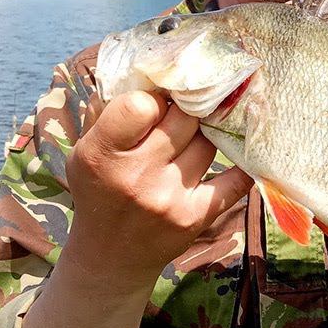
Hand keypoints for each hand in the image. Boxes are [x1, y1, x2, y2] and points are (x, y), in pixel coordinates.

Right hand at [64, 90, 252, 291]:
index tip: (155, 104)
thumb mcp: (86, 149)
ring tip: (196, 136)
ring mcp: (169, 197)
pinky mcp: (196, 217)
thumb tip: (147, 70)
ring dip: (205, 135)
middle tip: (186, 111)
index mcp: (101, 153)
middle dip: (186, 110)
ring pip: (208, 142)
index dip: (153, 99)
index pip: (141, 104)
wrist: (112, 257)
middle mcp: (135, 176)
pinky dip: (241, 163)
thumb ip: (108, 110)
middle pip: (184, 118)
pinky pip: (235, 179)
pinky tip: (240, 149)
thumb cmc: (100, 190)